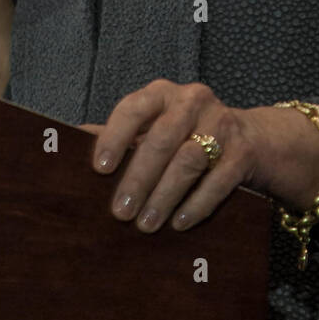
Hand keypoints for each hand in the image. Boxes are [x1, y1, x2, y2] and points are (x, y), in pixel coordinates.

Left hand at [81, 78, 318, 233]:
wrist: (251, 139)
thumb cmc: (185, 135)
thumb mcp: (153, 128)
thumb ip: (118, 135)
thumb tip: (67, 141)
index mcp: (162, 94)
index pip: (134, 108)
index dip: (116, 136)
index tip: (99, 168)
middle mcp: (193, 101)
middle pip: (162, 139)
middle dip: (139, 178)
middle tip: (121, 212)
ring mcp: (222, 124)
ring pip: (189, 159)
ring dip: (165, 195)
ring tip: (146, 225)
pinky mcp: (243, 151)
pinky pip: (219, 179)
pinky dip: (197, 203)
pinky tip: (179, 223)